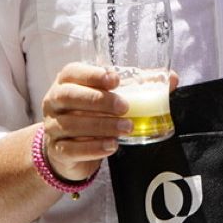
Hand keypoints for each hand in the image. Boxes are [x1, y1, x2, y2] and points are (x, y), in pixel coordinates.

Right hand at [37, 62, 132, 179]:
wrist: (69, 149)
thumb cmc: (90, 114)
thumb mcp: (106, 97)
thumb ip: (135, 86)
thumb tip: (171, 80)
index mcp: (65, 82)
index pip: (72, 72)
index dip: (92, 74)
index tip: (115, 79)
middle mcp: (53, 102)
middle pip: (68, 96)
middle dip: (99, 100)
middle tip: (124, 107)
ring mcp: (52, 126)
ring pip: (71, 124)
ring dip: (102, 126)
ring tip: (126, 128)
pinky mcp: (56, 150)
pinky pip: (72, 149)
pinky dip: (94, 148)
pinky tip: (112, 145)